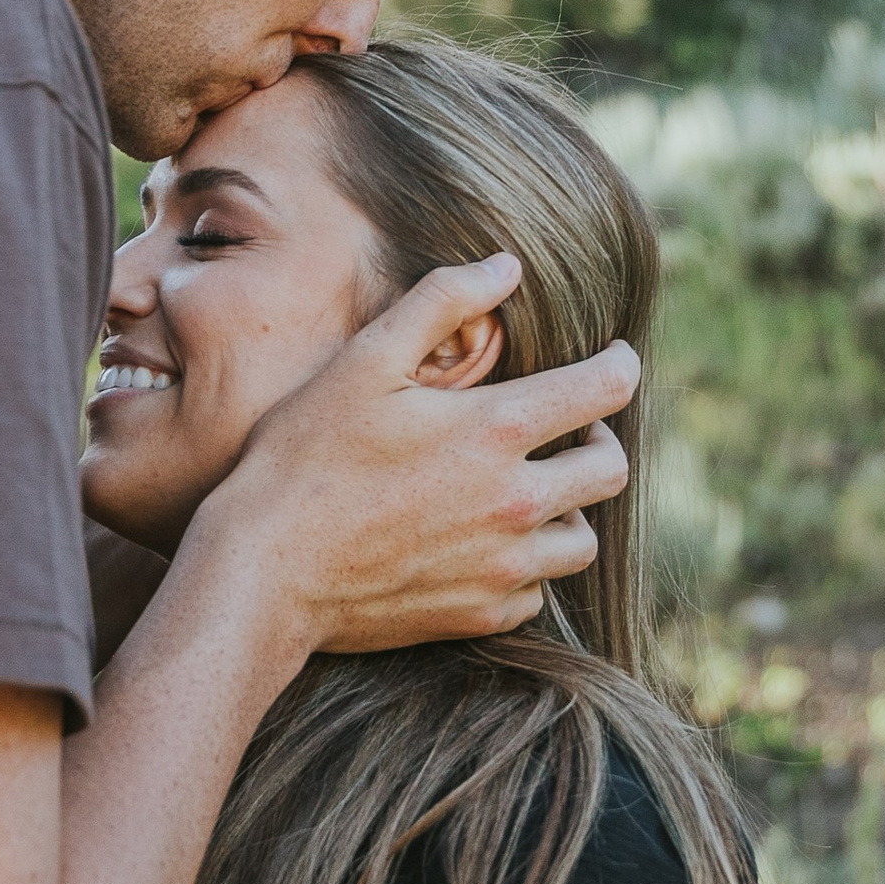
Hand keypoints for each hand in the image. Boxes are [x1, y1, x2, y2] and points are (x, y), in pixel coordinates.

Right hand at [209, 263, 635, 656]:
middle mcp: (515, 502)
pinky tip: (486, 542)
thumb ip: (441, 303)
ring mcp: (501, 567)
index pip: (606, 389)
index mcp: (496, 430)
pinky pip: (536, 590)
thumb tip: (506, 267)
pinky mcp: (478, 615)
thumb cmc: (304, 456)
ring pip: (582, 538)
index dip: (619, 364)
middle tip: (566, 427)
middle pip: (612, 469)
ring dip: (568, 507)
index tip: (613, 358)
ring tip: (530, 487)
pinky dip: (526, 563)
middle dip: (598, 438)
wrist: (265, 571)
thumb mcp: (364, 360)